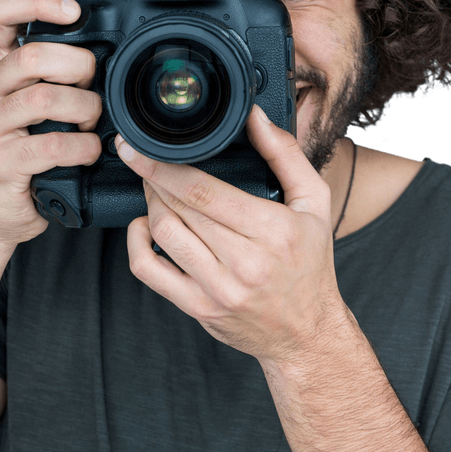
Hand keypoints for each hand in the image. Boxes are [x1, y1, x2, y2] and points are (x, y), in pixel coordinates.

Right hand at [0, 0, 102, 247]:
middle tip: (95, 87)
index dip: (36, 1)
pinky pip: (52, 144)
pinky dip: (83, 147)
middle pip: (33, 55)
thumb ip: (49, 77)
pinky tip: (90, 151)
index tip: (74, 12)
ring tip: (94, 123)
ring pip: (44, 99)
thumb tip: (103, 53)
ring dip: (84, 109)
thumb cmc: (20, 154)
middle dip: (79, 67)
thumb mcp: (28, 107)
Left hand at [116, 104, 346, 367]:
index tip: (140, 148)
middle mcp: (244, 262)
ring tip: (155, 190)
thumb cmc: (310, 265)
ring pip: (163, 234)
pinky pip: (149, 272)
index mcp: (272, 230)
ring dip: (149, 205)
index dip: (163, 166)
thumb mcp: (314, 203)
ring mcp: (218, 288)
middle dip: (154, 179)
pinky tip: (143, 227)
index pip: (203, 191)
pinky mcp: (199, 308)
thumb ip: (286, 155)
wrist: (307, 333)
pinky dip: (136, 244)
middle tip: (150, 164)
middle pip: (178, 208)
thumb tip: (255, 118)